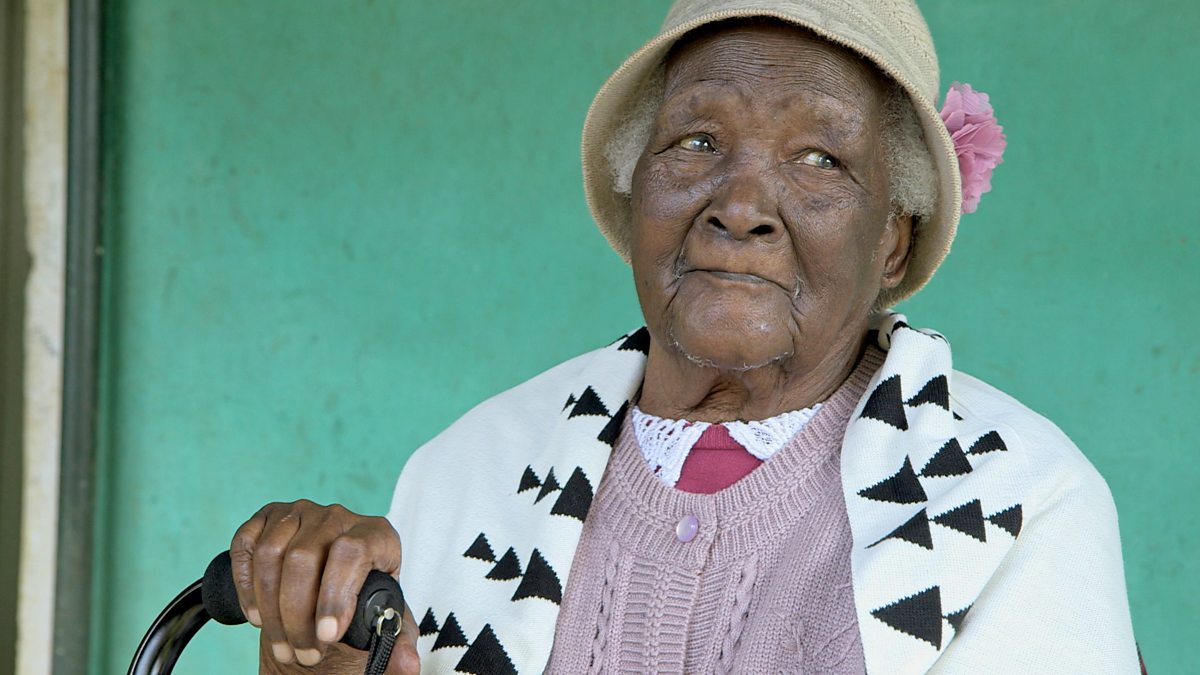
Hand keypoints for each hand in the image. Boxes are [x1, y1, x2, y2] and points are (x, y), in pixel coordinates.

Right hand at [229, 499, 420, 672]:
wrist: (333, 595)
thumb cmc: (363, 605)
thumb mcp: (385, 623)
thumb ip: (398, 643)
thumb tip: (408, 665)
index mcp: (376, 534)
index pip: (351, 552)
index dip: (335, 596)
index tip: (327, 635)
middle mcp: (338, 516)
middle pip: (304, 557)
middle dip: (298, 617)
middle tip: (305, 653)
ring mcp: (300, 512)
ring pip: (271, 554)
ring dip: (271, 610)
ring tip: (283, 644)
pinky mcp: (267, 517)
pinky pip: (245, 546)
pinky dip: (246, 586)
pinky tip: (257, 617)